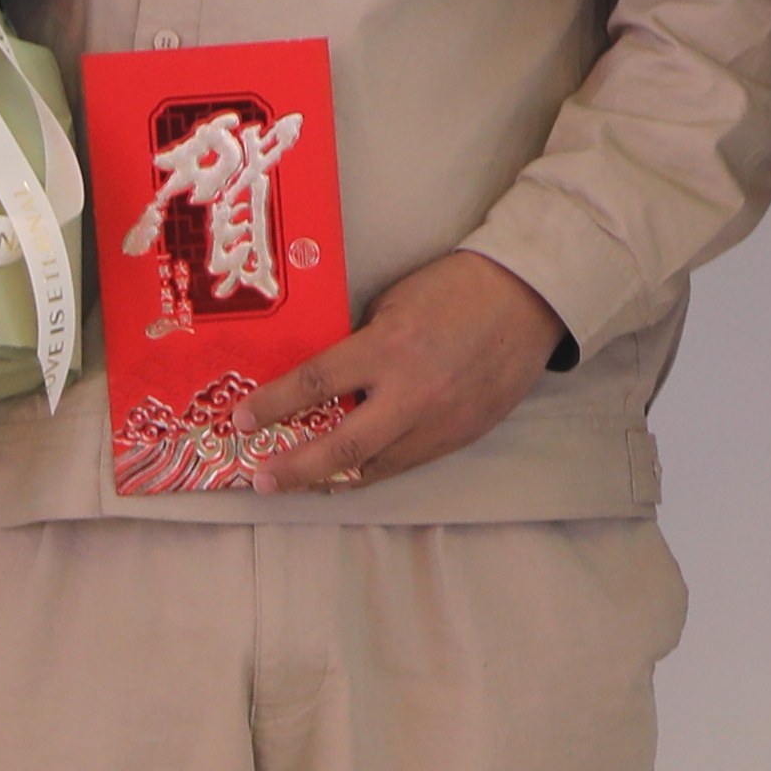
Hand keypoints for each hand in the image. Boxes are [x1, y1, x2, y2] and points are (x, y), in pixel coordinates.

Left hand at [247, 251, 565, 492]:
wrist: (529, 299)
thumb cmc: (457, 288)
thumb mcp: (394, 303)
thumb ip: (362, 344)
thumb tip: (328, 378)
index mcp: (389, 348)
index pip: (315, 384)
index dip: (272, 406)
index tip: (241, 421)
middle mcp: (411, 394)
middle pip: (341, 448)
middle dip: (295, 468)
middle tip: (261, 479)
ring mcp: (439, 422)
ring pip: (374, 468)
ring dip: (331, 479)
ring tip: (301, 482)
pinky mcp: (461, 437)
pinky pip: (406, 463)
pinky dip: (373, 469)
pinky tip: (352, 471)